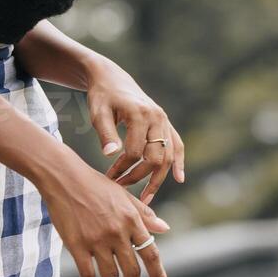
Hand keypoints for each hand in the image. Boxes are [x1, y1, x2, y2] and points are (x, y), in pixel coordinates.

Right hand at [40, 147, 170, 276]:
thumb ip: (144, 214)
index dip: (157, 273)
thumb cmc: (94, 184)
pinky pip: (87, 273)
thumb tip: (165, 228)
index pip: (150, 252)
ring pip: (109, 275)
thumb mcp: (123, 195)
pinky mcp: (77, 244)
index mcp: (132, 219)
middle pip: (131, 270)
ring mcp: (97, 240)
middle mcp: (117, 232)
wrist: (63, 177)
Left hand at [84, 58, 185, 204]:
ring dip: (158, 178)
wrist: (112, 78)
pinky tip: (179, 178)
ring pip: (167, 155)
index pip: (136, 151)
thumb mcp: (97, 112)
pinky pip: (177, 144)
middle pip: (155, 156)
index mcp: (139, 114)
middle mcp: (157, 117)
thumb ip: (105, 133)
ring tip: (146, 198)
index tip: (110, 178)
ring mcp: (164, 120)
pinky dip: (179, 162)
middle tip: (122, 188)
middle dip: (139, 177)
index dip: (123, 168)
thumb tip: (111, 155)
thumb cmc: (102, 96)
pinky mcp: (165, 123)